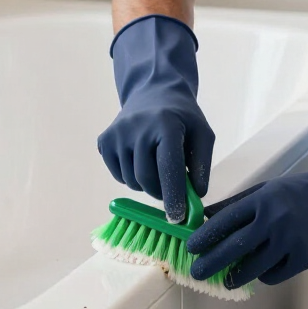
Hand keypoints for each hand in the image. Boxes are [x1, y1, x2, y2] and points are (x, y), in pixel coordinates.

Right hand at [97, 14, 214, 222]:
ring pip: (132, 181)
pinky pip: (118, 175)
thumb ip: (202, 165)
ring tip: (157, 165)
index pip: (168, 167)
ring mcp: (117, 134)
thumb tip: (196, 196)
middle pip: (147, 179)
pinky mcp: (104, 140)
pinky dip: (131, 176)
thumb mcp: (202, 133)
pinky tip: (141, 158)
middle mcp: (137, 128)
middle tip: (172, 189)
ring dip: (147, 184)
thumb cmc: (182, 116)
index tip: (177, 217)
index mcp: (166, 125)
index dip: (173, 195)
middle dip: (162, 192)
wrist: (153, 91)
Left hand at [187, 119, 307, 287]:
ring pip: (252, 266)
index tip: (190, 247)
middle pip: (233, 247)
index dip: (204, 236)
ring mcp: (289, 240)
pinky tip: (259, 272)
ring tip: (225, 279)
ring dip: (234, 275)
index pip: (225, 220)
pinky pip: (274, 273)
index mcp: (262, 199)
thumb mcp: (269, 189)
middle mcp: (273, 219)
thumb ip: (239, 204)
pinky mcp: (304, 257)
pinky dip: (263, 275)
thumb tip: (207, 216)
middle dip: (210, 262)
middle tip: (196, 271)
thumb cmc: (303, 192)